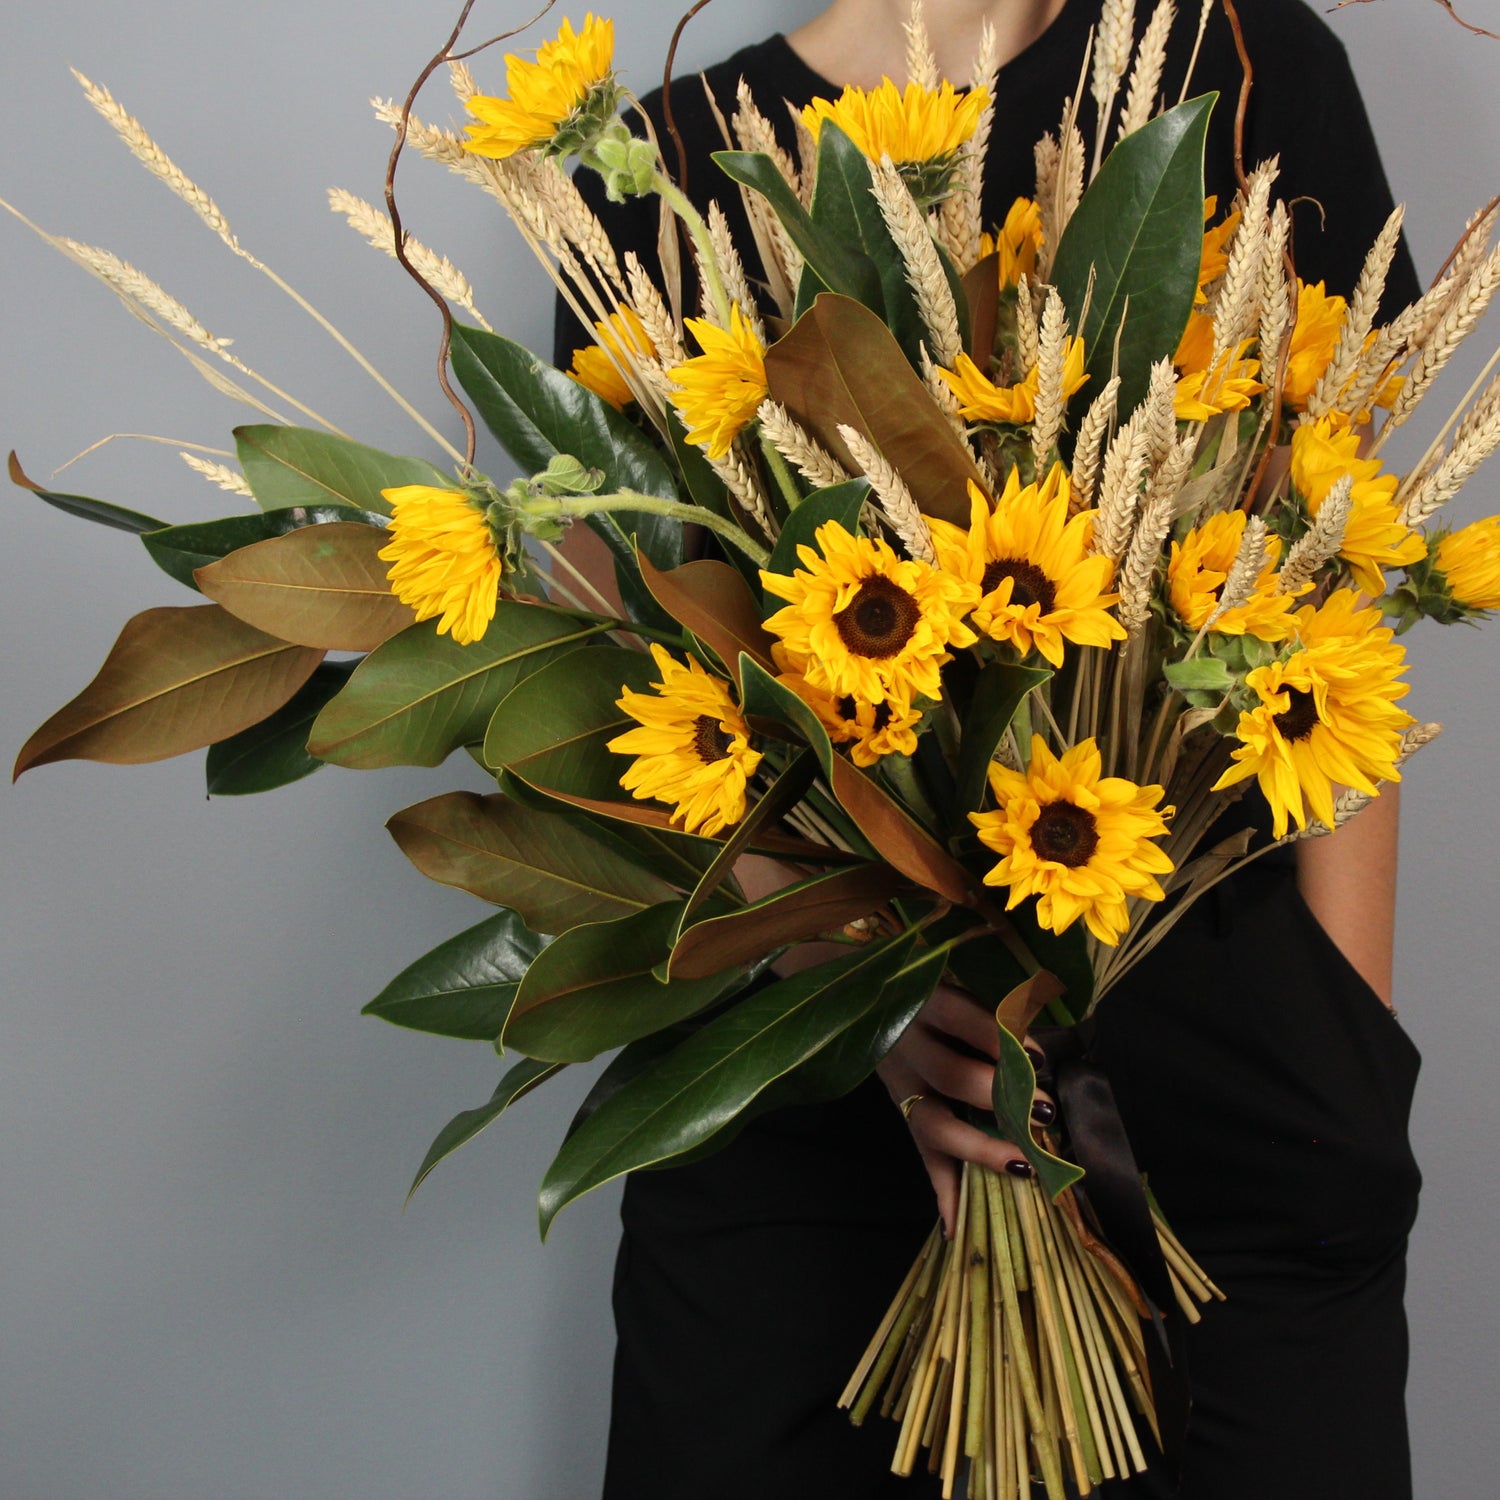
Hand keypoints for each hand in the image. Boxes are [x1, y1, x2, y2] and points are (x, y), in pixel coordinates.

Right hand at [876, 983, 1053, 1235]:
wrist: (848, 996)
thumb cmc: (921, 987)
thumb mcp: (946, 980)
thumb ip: (989, 1009)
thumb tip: (1040, 1045)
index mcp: (924, 1002)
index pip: (965, 1020)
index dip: (1002, 1040)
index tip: (1040, 1059)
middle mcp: (907, 1045)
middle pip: (950, 1075)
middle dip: (999, 1098)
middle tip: (1043, 1112)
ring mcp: (899, 1081)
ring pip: (933, 1123)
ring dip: (979, 1149)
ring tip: (1022, 1166)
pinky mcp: (899, 1108)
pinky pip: (921, 1153)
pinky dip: (941, 1191)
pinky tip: (956, 1228)